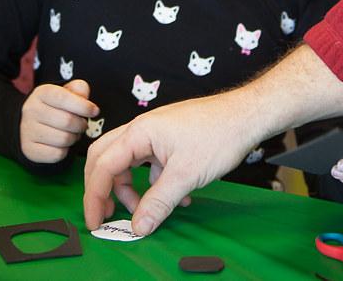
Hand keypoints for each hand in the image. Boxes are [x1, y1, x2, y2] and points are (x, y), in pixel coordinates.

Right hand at [19, 79, 97, 162]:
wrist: (33, 124)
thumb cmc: (56, 106)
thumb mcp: (67, 92)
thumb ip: (79, 89)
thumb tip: (85, 98)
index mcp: (42, 93)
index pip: (64, 98)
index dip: (84, 106)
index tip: (94, 111)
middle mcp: (31, 110)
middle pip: (67, 121)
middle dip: (81, 125)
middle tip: (82, 125)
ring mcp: (28, 130)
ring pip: (63, 139)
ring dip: (74, 138)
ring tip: (73, 133)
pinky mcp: (29, 149)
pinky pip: (57, 154)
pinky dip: (65, 151)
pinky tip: (63, 144)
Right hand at [83, 44, 342, 235]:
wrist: (247, 116)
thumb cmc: (219, 134)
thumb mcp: (186, 175)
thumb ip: (159, 202)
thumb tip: (138, 226)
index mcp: (139, 133)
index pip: (103, 166)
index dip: (95, 197)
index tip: (96, 223)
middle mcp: (142, 130)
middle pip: (106, 160)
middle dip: (103, 190)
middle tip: (105, 217)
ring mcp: (155, 133)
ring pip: (128, 162)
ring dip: (132, 189)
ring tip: (146, 212)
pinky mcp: (169, 139)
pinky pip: (149, 163)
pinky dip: (154, 183)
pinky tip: (177, 200)